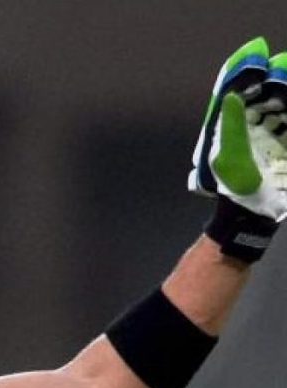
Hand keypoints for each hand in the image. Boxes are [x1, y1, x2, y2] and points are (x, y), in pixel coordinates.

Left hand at [189, 37, 286, 261]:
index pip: (237, 85)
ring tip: (285, 80)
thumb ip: (231, 125)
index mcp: (231, 121)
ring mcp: (272, 128)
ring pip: (283, 100)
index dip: (246, 66)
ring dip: (286, 88)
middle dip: (275, 75)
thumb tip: (231, 94)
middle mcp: (251, 120)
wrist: (254, 213)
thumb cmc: (234, 186)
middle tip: (279, 71)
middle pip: (265, 88)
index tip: (257, 52)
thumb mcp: (229, 156)